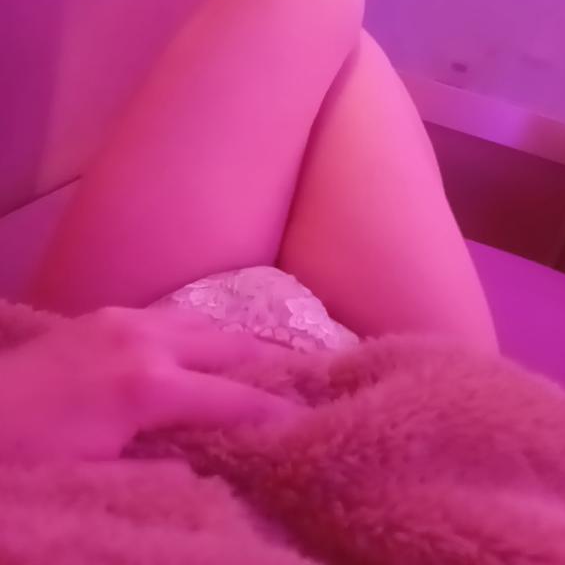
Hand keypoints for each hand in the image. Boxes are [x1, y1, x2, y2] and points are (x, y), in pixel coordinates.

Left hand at [0, 305, 297, 459]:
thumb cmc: (36, 456)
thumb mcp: (105, 472)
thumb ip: (168, 459)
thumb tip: (213, 457)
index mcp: (150, 386)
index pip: (233, 397)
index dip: (274, 409)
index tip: (306, 416)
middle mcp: (147, 340)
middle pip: (228, 343)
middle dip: (268, 361)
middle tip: (301, 375)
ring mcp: (125, 319)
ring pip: (201, 321)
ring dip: (232, 341)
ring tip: (257, 357)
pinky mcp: (106, 313)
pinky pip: (169, 316)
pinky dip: (196, 330)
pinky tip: (198, 344)